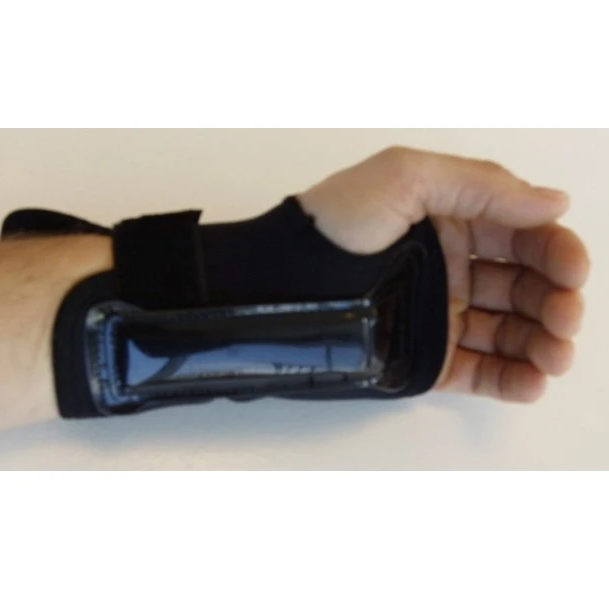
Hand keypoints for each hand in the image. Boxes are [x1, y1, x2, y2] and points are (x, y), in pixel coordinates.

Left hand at [298, 147, 589, 402]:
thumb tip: (554, 202)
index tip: (572, 271)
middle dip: (555, 300)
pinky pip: (479, 370)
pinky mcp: (427, 358)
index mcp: (452, 220)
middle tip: (565, 316)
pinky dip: (511, 379)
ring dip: (543, 344)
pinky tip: (531, 381)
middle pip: (524, 285)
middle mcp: (453, 267)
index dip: (555, 251)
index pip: (522, 234)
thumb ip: (482, 185)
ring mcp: (441, 315)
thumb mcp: (406, 176)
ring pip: (509, 332)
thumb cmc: (336, 224)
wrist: (281, 287)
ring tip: (555, 355)